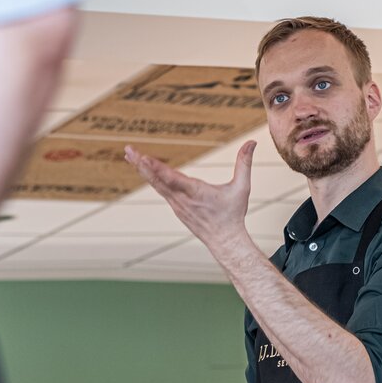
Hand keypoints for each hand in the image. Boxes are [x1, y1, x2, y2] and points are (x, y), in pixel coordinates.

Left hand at [124, 141, 256, 262]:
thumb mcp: (242, 187)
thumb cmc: (232, 214)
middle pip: (158, 180)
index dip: (157, 169)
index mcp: (196, 193)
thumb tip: (252, 142)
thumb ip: (245, 163)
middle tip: (128, 150)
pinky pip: (160, 190)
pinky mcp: (176, 207)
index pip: (172, 179)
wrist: (225, 240)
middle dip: (142, 164)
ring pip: (156, 184)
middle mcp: (182, 199)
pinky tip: (143, 169)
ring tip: (130, 155)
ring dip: (143, 169)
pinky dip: (151, 178)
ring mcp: (177, 204)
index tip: (144, 159)